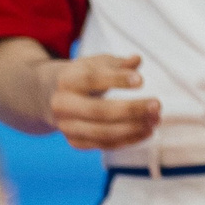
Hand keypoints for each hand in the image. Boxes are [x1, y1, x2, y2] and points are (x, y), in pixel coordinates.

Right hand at [45, 54, 161, 150]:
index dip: (116, 80)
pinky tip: (146, 132)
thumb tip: (137, 60)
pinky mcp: (75, 142)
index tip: (142, 80)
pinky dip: (127, 140)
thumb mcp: (94, 64)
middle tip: (156, 105)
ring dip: (132, 128)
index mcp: (67, 80)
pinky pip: (104, 145)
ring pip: (102, 132)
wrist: (48, 97)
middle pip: (98, 111)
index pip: (92, 80)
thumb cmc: (80, 76)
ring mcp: (67, 127)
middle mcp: (63, 105)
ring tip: (155, 121)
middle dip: (130, 109)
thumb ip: (116, 63)